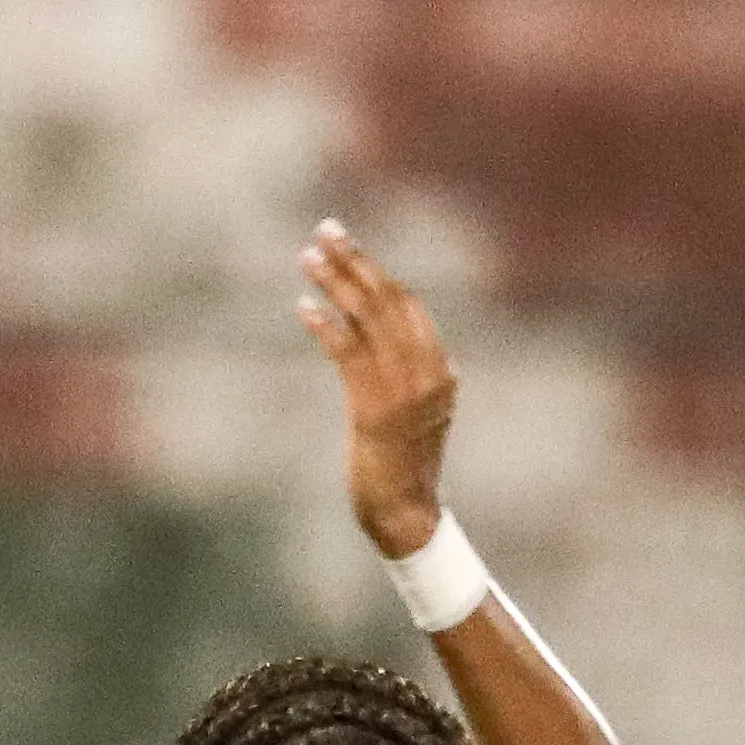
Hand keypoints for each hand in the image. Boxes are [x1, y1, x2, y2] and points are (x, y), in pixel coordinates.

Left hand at [299, 221, 459, 557]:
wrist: (407, 515)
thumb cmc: (404, 466)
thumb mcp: (415, 413)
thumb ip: (404, 373)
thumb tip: (369, 335)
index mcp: (441, 370)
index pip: (406, 304)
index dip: (374, 271)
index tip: (345, 245)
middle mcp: (428, 374)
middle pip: (387, 300)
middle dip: (355, 261)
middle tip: (325, 229)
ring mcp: (403, 393)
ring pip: (367, 321)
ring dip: (335, 283)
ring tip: (307, 257)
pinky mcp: (374, 412)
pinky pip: (348, 355)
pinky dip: (325, 327)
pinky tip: (303, 307)